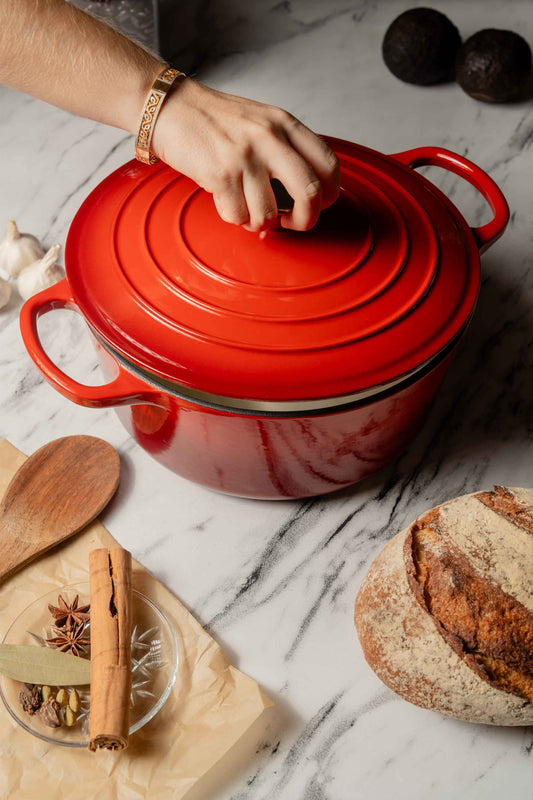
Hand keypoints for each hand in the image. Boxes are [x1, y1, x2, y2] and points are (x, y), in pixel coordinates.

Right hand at [152, 79, 339, 231]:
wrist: (170, 109)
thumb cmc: (214, 121)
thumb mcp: (260, 121)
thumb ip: (285, 148)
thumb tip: (307, 192)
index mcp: (284, 124)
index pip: (329, 164)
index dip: (329, 194)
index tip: (317, 204)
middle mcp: (269, 138)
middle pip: (311, 193)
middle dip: (305, 219)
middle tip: (292, 222)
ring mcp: (245, 157)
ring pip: (269, 214)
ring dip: (257, 221)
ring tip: (245, 206)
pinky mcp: (221, 175)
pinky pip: (239, 216)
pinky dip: (234, 216)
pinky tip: (225, 200)